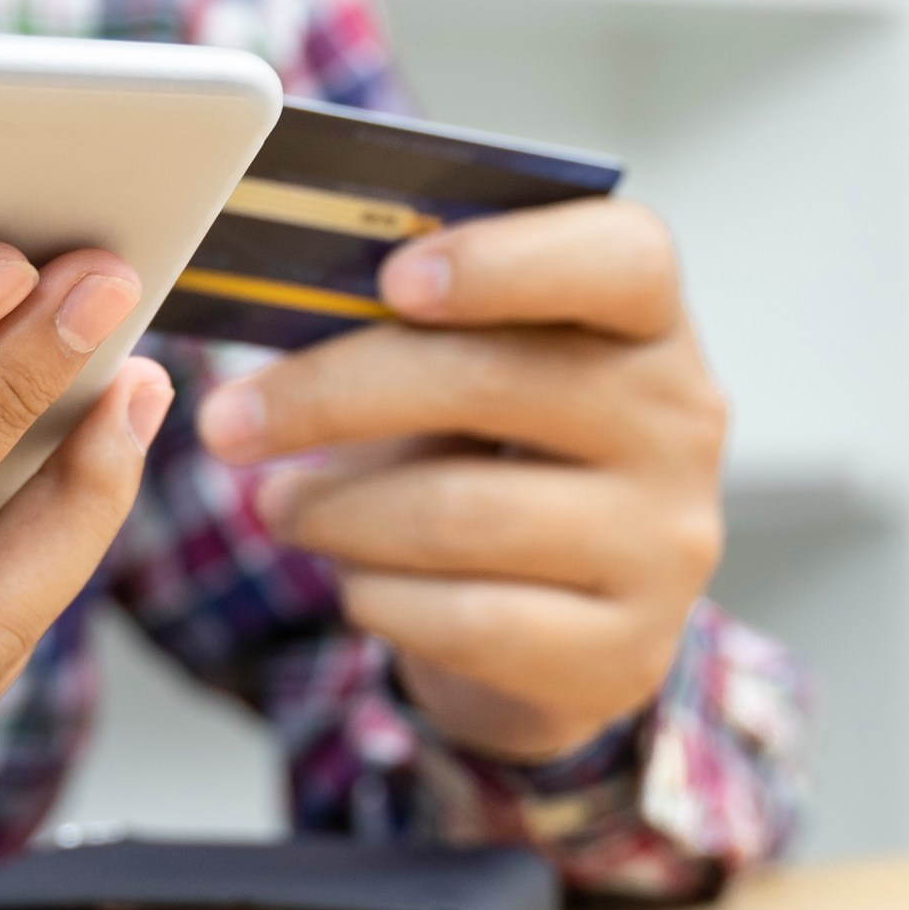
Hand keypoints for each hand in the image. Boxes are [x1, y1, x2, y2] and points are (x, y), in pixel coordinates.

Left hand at [195, 199, 724, 762]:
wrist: (554, 625)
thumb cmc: (488, 457)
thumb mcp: (464, 373)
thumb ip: (406, 326)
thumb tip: (269, 307)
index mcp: (646, 319)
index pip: (619, 257)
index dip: (505, 261)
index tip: (393, 279)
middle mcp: (679, 421)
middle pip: (494, 382)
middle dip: (332, 398)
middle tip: (229, 422)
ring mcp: (664, 543)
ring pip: (458, 513)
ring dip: (335, 512)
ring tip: (279, 507)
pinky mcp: (624, 653)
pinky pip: (464, 621)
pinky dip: (378, 598)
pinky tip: (356, 584)